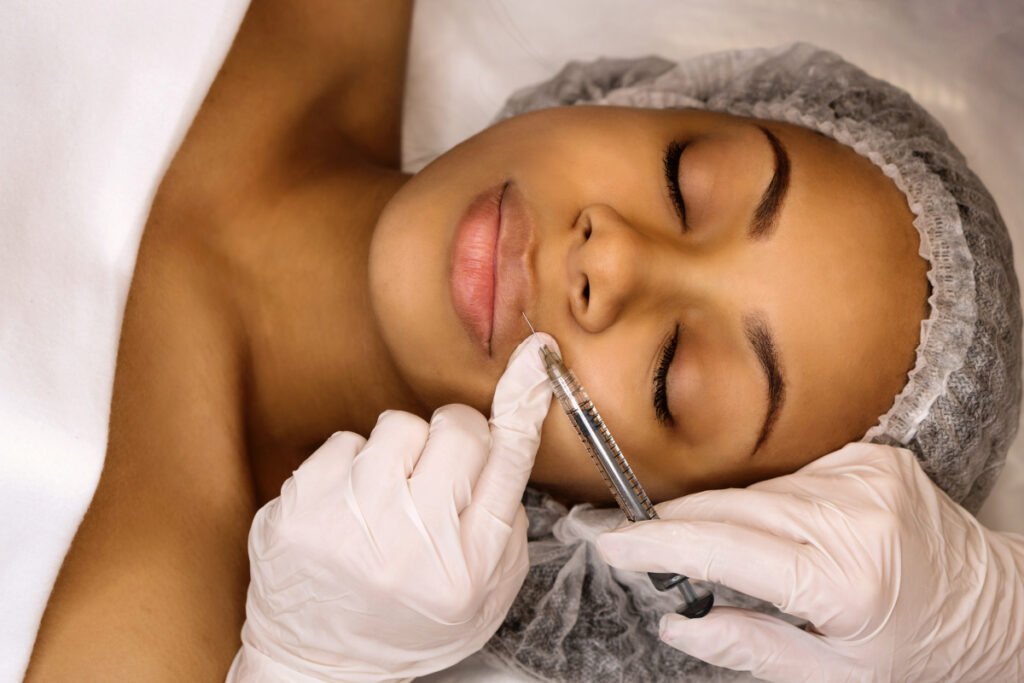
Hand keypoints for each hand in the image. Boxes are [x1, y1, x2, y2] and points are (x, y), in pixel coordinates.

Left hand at [227, 334, 556, 682]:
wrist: (320, 665)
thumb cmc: (409, 624)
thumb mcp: (482, 593)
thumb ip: (503, 520)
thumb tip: (509, 434)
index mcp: (466, 568)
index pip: (507, 462)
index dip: (523, 403)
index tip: (534, 358)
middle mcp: (411, 545)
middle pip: (457, 429)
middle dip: (453, 440)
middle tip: (436, 476)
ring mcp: (350, 524)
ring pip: (399, 425)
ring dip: (400, 451)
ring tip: (387, 498)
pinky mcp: (300, 508)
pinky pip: (345, 440)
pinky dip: (353, 465)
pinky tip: (349, 506)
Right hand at [596, 442, 1023, 681]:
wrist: (995, 607)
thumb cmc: (916, 653)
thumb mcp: (831, 676)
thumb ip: (748, 646)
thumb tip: (675, 624)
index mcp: (845, 578)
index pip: (723, 548)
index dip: (657, 543)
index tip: (609, 541)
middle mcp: (854, 515)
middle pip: (729, 506)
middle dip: (670, 523)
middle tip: (623, 536)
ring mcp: (865, 476)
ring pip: (754, 489)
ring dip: (721, 514)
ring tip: (703, 544)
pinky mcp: (871, 456)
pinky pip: (790, 475)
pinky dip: (766, 499)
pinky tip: (775, 527)